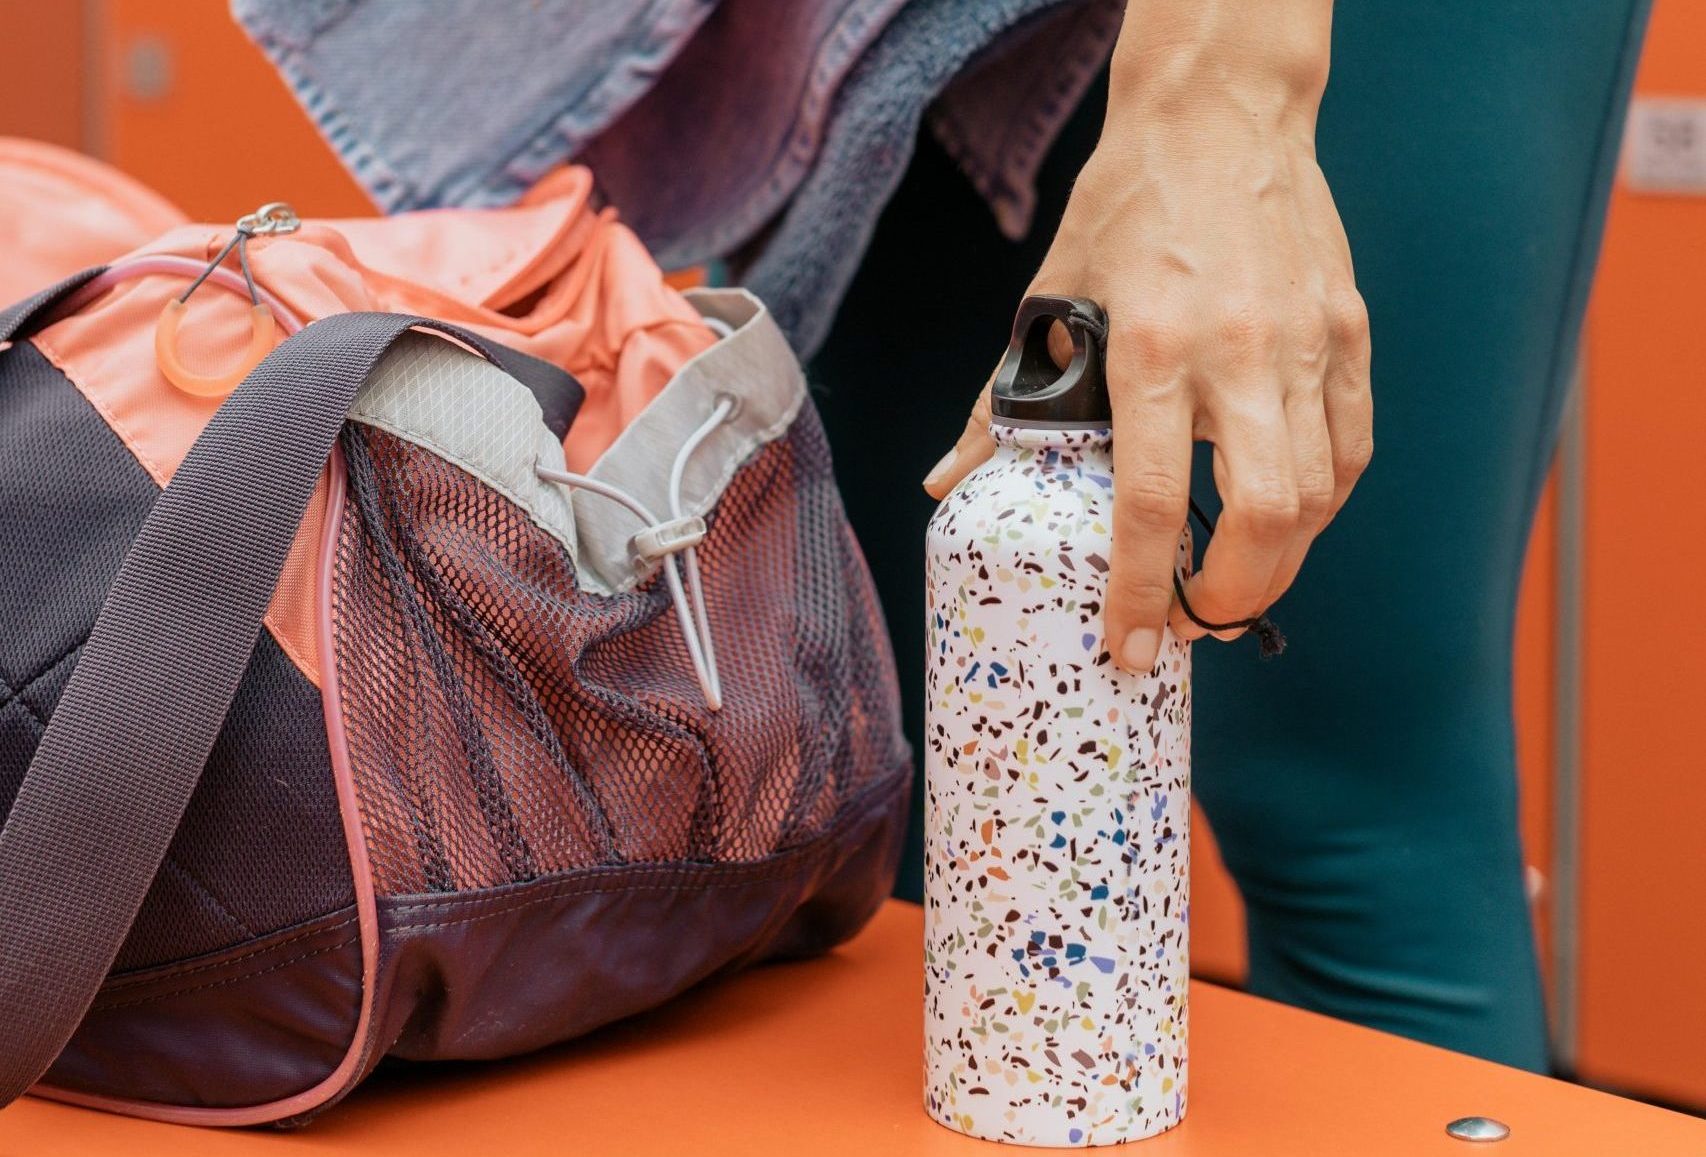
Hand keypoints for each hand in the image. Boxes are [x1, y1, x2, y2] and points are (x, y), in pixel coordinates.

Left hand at [923, 1, 1370, 672]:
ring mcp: (1306, 343)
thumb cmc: (1126, 209)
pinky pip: (1353, 449)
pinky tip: (1287, 520)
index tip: (1130, 649)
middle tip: (1195, 624)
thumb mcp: (1049, 298)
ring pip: (1321, 496)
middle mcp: (1239, 354)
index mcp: (1151, 349)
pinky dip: (1323, 505)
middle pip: (1265, 518)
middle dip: (1232, 598)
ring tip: (1235, 584)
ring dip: (1280, 564)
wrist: (1220, 116)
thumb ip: (1005, 403)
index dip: (1140, 593)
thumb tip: (952, 485)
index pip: (1149, 503)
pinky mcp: (1350, 332)